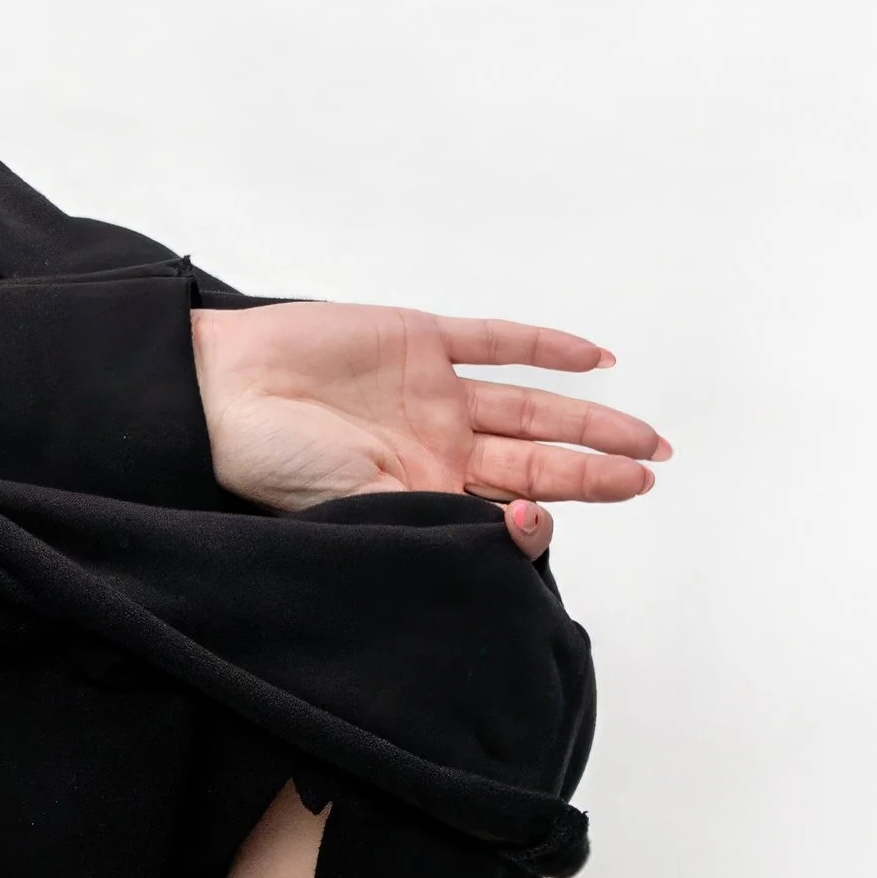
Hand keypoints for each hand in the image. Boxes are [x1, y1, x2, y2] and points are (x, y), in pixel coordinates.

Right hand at [192, 302, 669, 553]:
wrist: (222, 392)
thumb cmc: (270, 462)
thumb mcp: (358, 505)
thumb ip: (430, 516)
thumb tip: (513, 538)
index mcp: (424, 494)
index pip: (509, 507)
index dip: (554, 511)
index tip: (581, 517)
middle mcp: (439, 447)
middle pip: (538, 459)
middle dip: (599, 468)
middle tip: (653, 474)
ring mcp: (435, 393)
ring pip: (532, 407)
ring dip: (590, 419)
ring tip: (645, 438)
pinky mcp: (422, 339)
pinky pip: (497, 342)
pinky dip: (547, 348)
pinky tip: (596, 359)